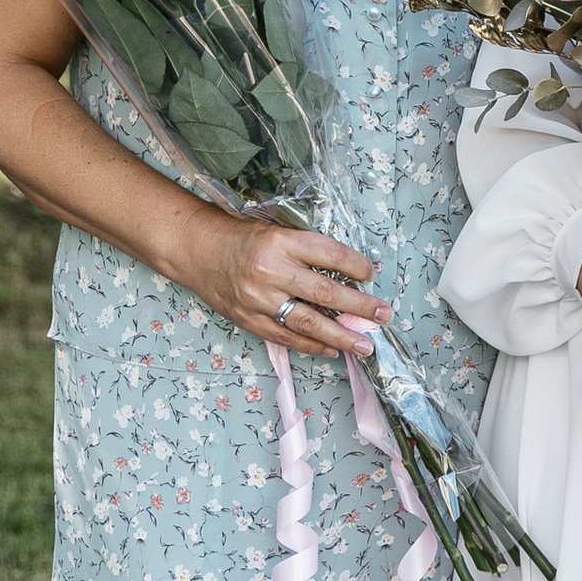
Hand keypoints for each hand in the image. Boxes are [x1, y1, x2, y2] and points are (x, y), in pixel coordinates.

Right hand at [177, 213, 390, 358]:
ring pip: (308, 321)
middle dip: (359, 306)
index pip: (330, 254)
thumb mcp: (277, 231)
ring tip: (365, 346)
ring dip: (341, 335)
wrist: (198, 251)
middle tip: (383, 315)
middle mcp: (271, 271)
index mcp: (282, 242)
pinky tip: (332, 349)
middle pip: (325, 291)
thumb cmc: (242, 237)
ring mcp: (258, 299)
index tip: (372, 274)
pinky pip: (286, 336)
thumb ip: (308, 251)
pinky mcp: (249, 319)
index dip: (356, 266)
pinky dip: (312, 345)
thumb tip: (349, 272)